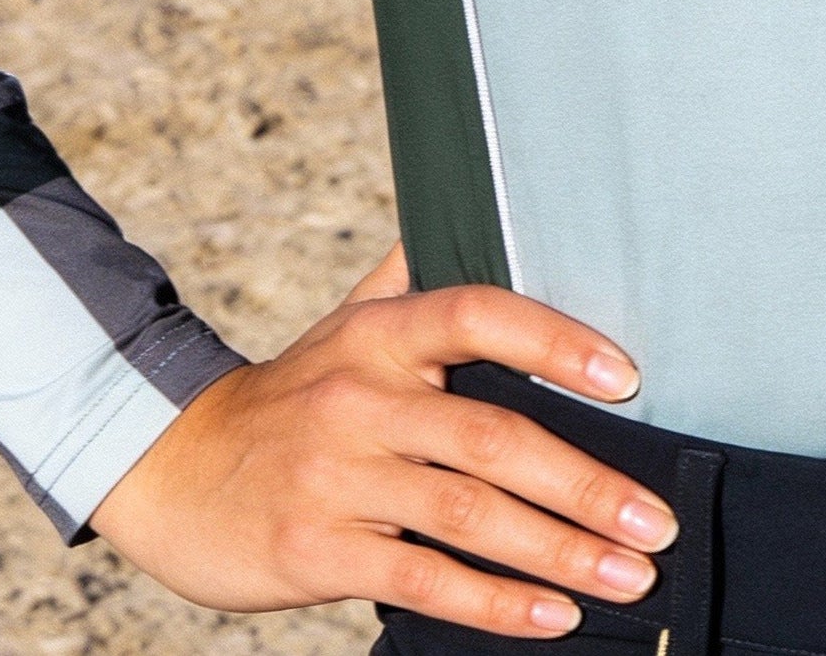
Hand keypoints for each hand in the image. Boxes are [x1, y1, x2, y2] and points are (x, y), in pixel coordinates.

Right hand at [91, 244, 678, 628]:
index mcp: (379, 332)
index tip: (626, 377)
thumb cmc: (290, 395)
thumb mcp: (345, 322)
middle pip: (491, 436)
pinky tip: (554, 617)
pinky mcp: (319, 552)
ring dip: (560, 551)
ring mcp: (339, 477)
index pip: (477, 313)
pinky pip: (423, 579)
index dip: (554, 342)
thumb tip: (490, 211)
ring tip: (629, 574)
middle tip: (655, 519)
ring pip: (468, 514)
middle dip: (586, 483)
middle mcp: (362, 397)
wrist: (170, 470)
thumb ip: (417, 275)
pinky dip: (496, 604)